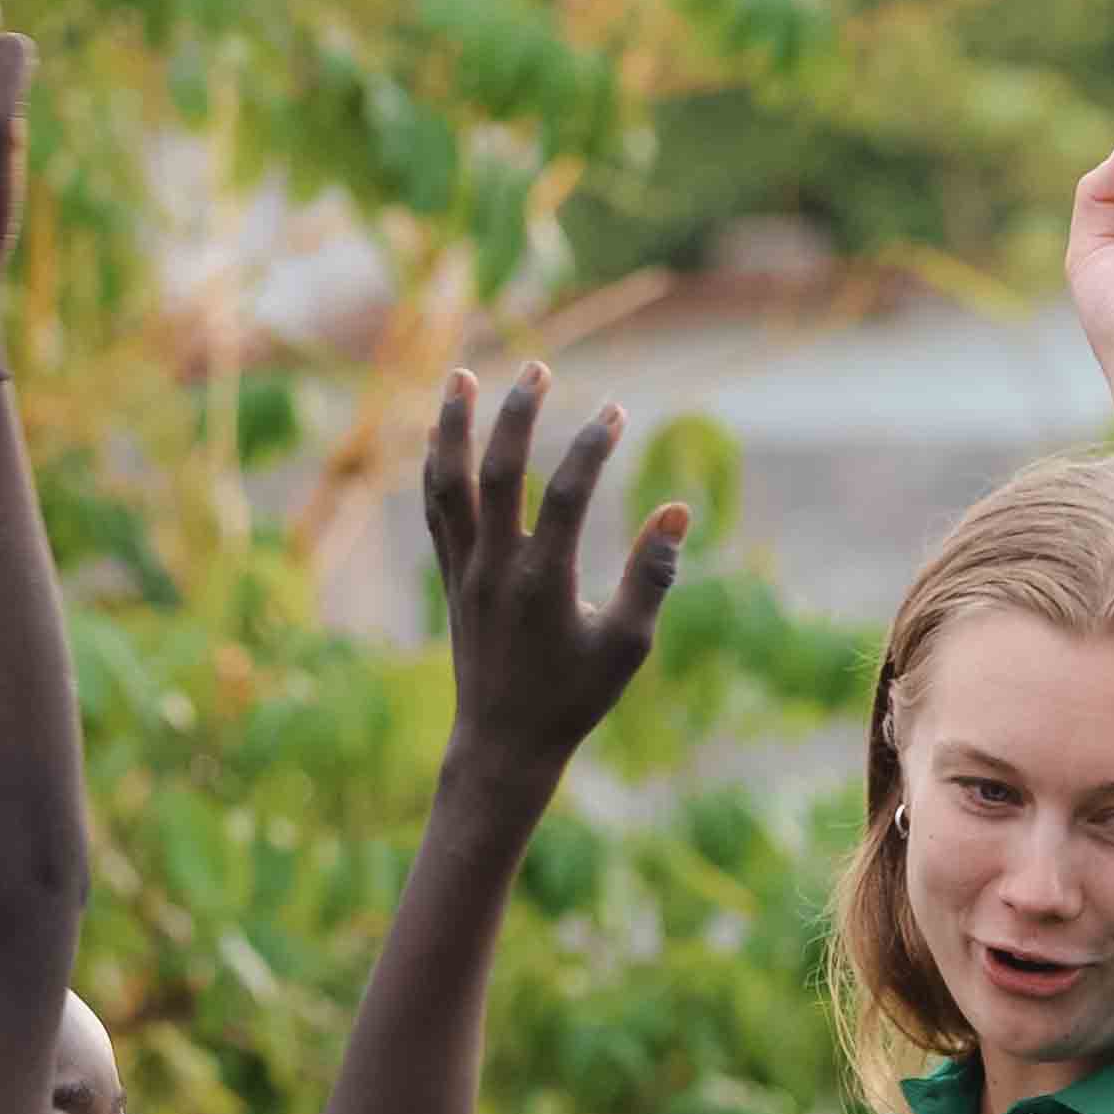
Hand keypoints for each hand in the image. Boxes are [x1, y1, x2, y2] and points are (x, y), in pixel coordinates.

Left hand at [426, 368, 687, 776]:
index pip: (568, 493)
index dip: (593, 446)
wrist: (502, 745)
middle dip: (516, 413)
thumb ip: (652, 576)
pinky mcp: (449, 577)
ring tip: (462, 375)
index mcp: (542, 581)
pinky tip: (440, 433)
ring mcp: (464, 569)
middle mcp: (494, 566)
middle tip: (538, 368)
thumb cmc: (572, 699)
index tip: (617, 411)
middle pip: (499, 471)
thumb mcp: (627, 647)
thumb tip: (678, 509)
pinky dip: (435, 464)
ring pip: (449, 482)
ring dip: (454, 425)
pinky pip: (435, 508)